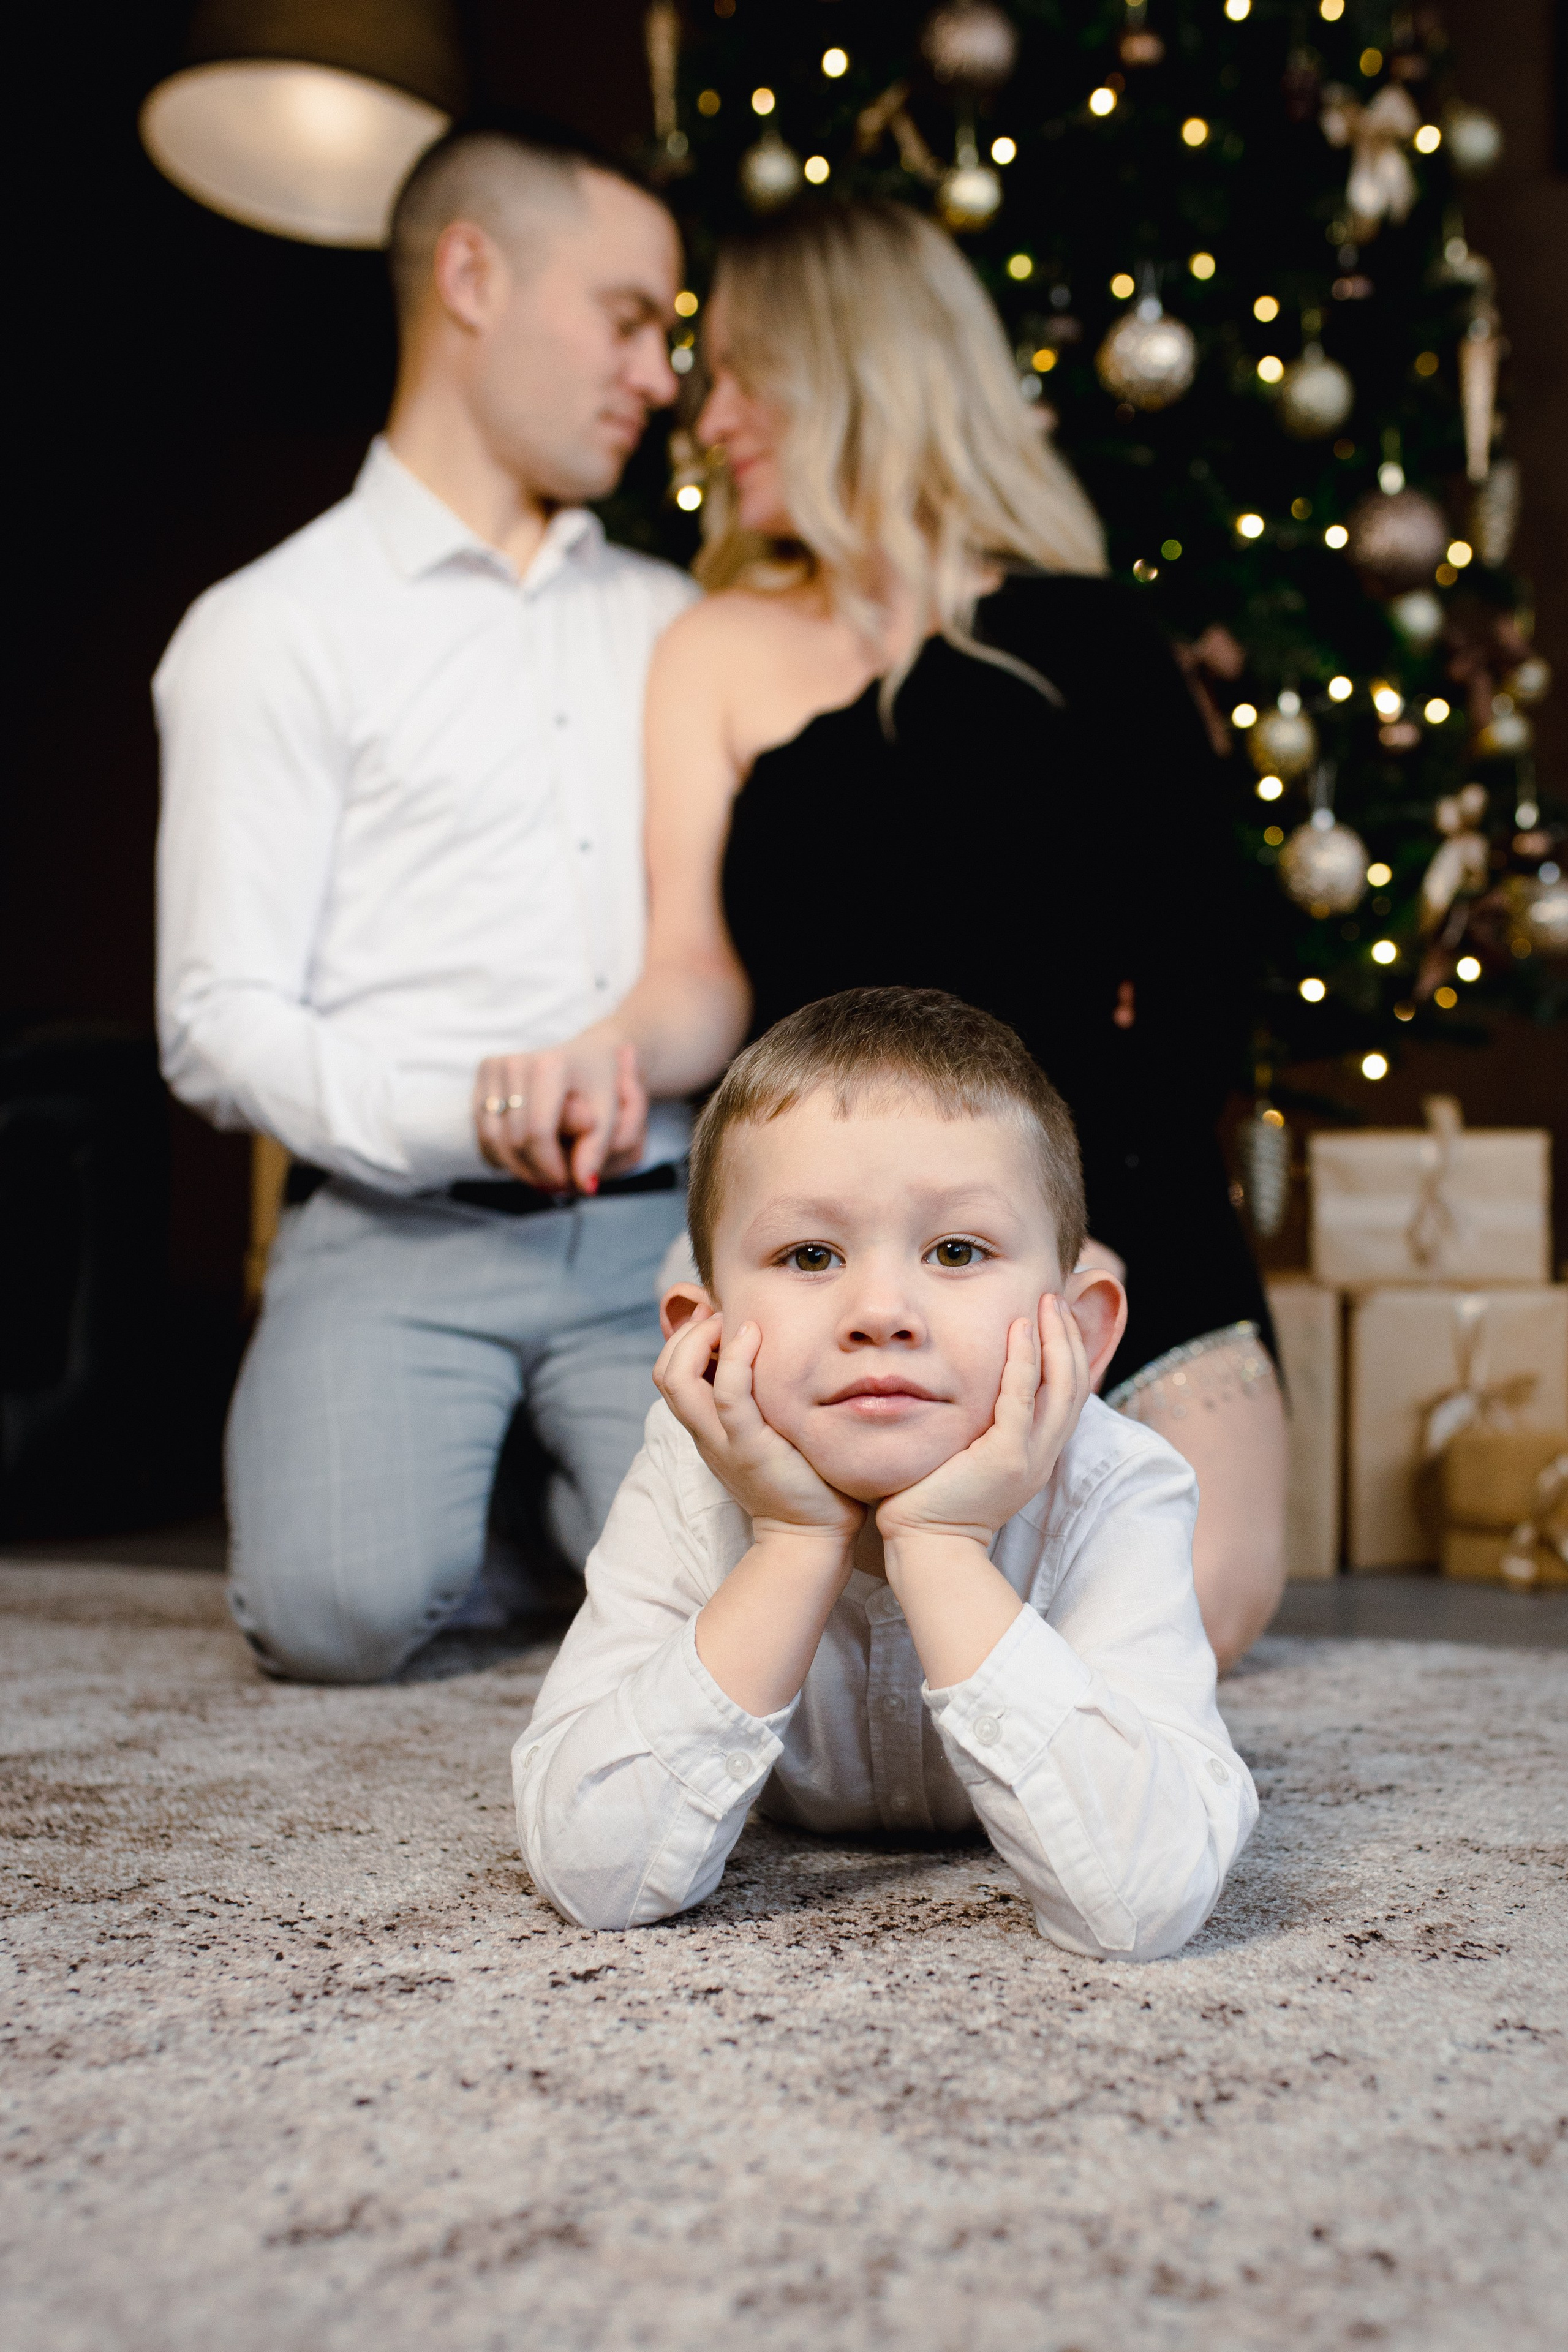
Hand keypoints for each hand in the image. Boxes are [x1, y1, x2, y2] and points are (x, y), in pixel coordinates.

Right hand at [473, 1033, 646, 1190]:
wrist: (587, 1053)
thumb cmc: (602, 1085)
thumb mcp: (610, 1115)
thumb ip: (597, 1149)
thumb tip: (584, 1185)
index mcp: (549, 1065)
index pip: (537, 1132)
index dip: (550, 1166)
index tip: (567, 1181)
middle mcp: (514, 1062)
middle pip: (513, 1139)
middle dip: (535, 1170)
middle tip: (556, 1184)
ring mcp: (493, 1068)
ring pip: (492, 1140)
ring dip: (516, 1168)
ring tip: (542, 1177)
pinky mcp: (481, 1078)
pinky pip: (483, 1132)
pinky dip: (501, 1156)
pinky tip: (525, 1162)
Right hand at [655, 1312, 863, 1544]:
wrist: (811, 1536)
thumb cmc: (802, 1479)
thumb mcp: (769, 1433)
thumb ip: (759, 1402)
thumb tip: (768, 1358)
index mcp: (707, 1429)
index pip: (670, 1375)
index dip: (684, 1339)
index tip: (718, 1319)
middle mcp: (706, 1434)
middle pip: (664, 1373)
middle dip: (686, 1332)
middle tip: (721, 1316)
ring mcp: (722, 1441)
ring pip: (678, 1380)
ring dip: (699, 1338)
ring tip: (733, 1322)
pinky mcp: (749, 1447)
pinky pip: (728, 1395)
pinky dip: (735, 1358)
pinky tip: (755, 1337)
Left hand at [877, 1294, 1090, 1548]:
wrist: (926, 1547)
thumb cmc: (933, 1500)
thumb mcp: (969, 1456)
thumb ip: (980, 1425)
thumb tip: (968, 1390)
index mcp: (1036, 1455)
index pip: (1066, 1396)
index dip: (1068, 1353)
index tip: (1054, 1317)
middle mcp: (1042, 1455)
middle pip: (1074, 1385)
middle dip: (1069, 1337)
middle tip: (1056, 1298)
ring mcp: (1029, 1457)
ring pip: (1060, 1387)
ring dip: (1056, 1340)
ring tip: (1047, 1302)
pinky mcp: (1006, 1458)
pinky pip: (1021, 1399)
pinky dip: (1024, 1361)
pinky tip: (1020, 1329)